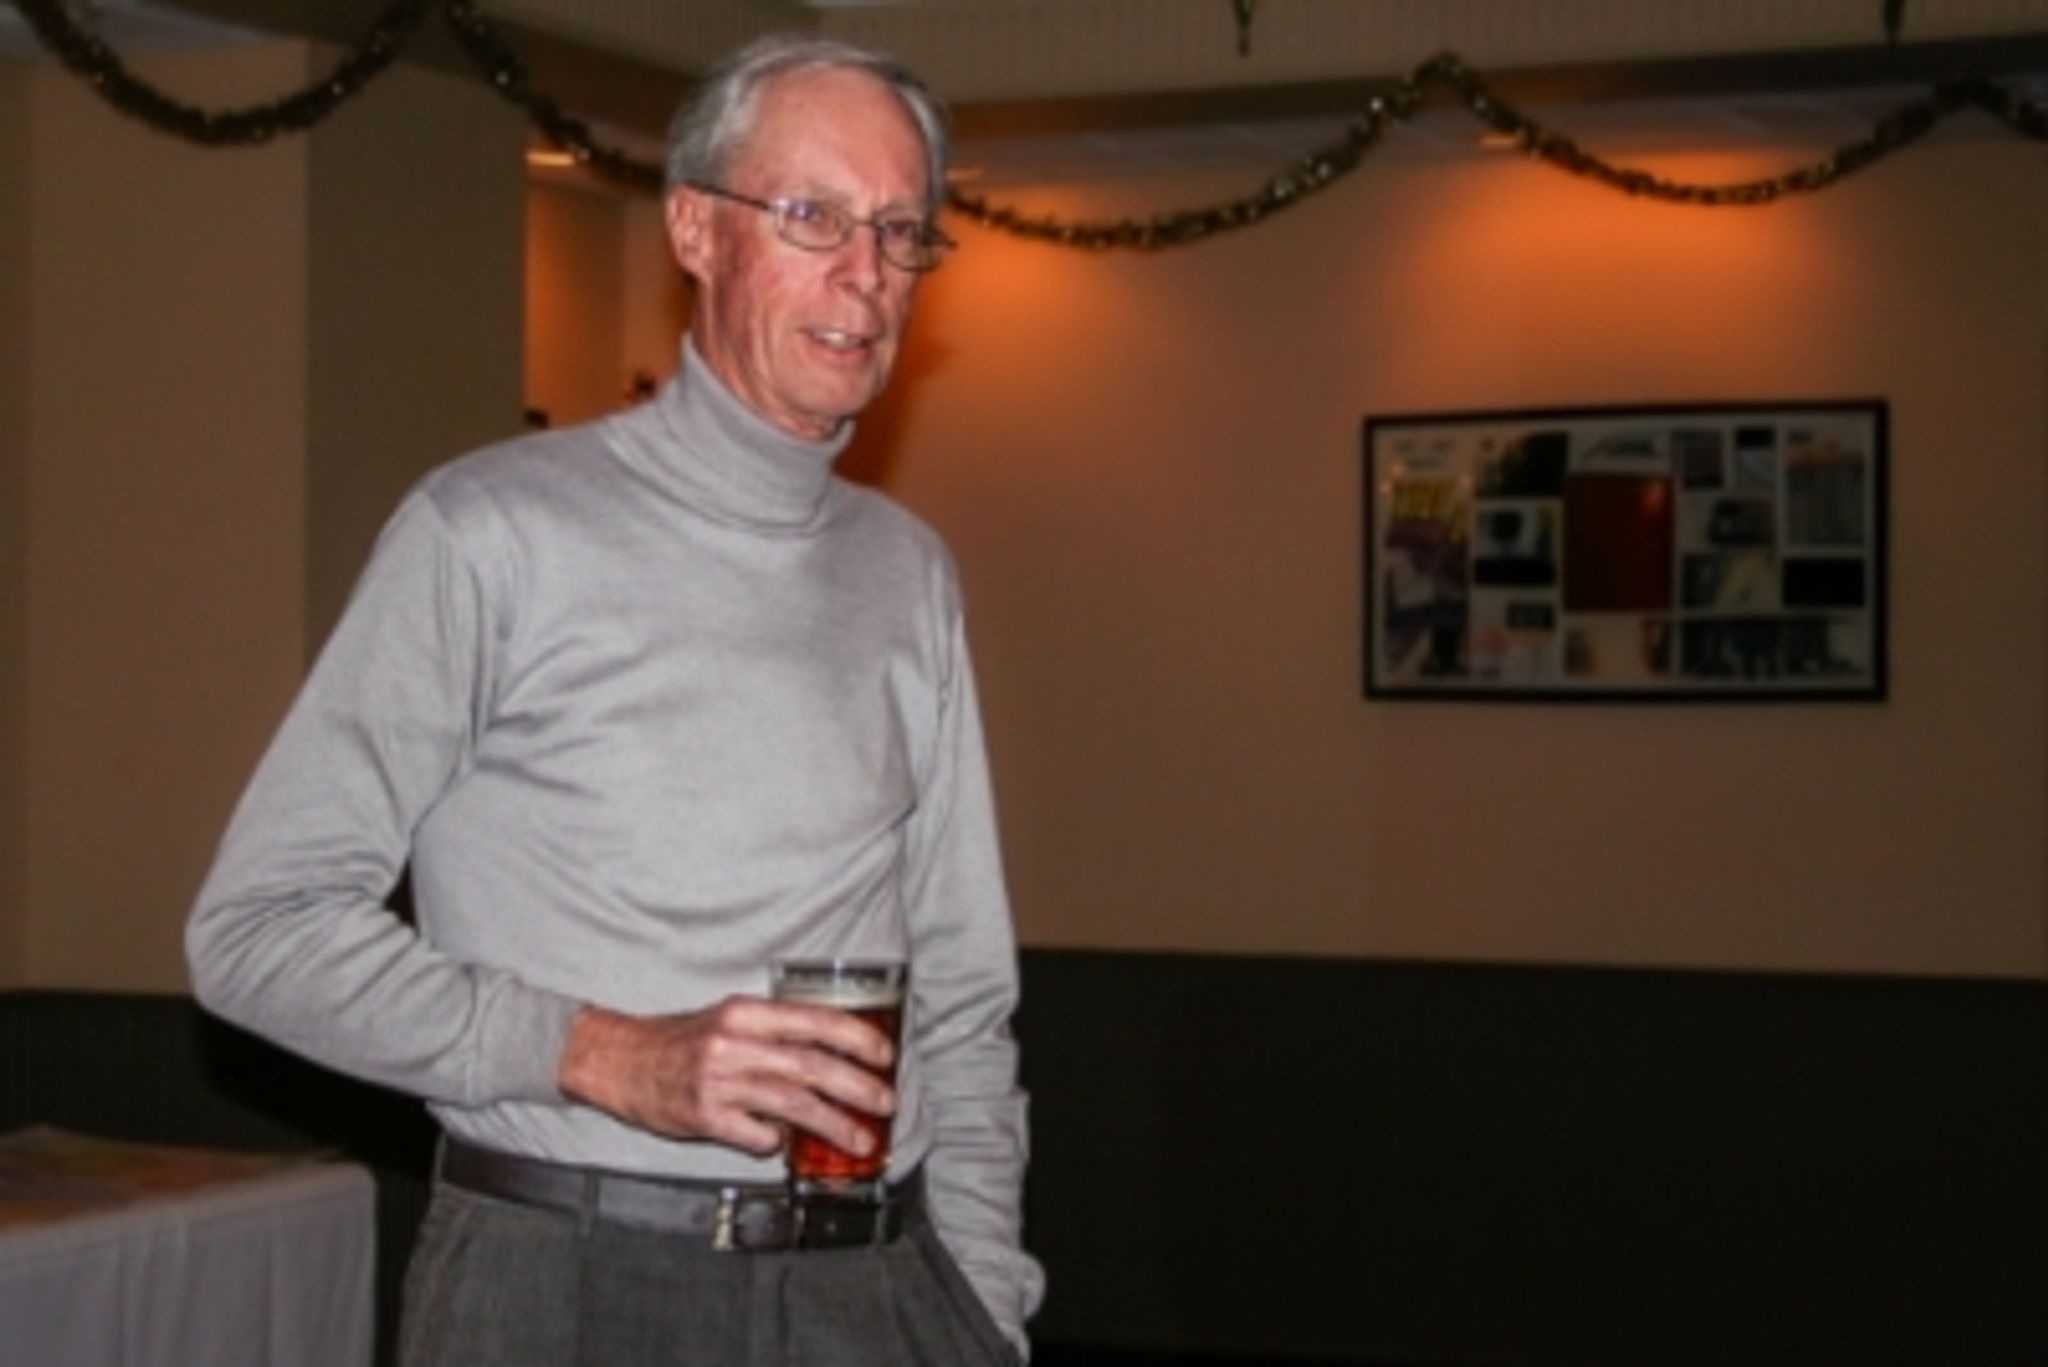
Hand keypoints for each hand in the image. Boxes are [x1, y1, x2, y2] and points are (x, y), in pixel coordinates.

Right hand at [557, 997, 895, 1158]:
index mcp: (745, 1013)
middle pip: (811, 1065)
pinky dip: (777, 1142)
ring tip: (861, 1138)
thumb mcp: (729, 1021)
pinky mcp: (703, 1117)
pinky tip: (784, 1144)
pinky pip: (757, 1135)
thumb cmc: (682, 1041)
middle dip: (858, 1086)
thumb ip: (776, 1034)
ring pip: (793, 1104)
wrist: (619, 1060)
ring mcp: (718, 1081)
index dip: (856, 1038)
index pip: (815, 1020)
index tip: (885, 1054)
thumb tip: (833, 1056)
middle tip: (886, 1102)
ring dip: (834, 1123)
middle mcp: (733, 1043)